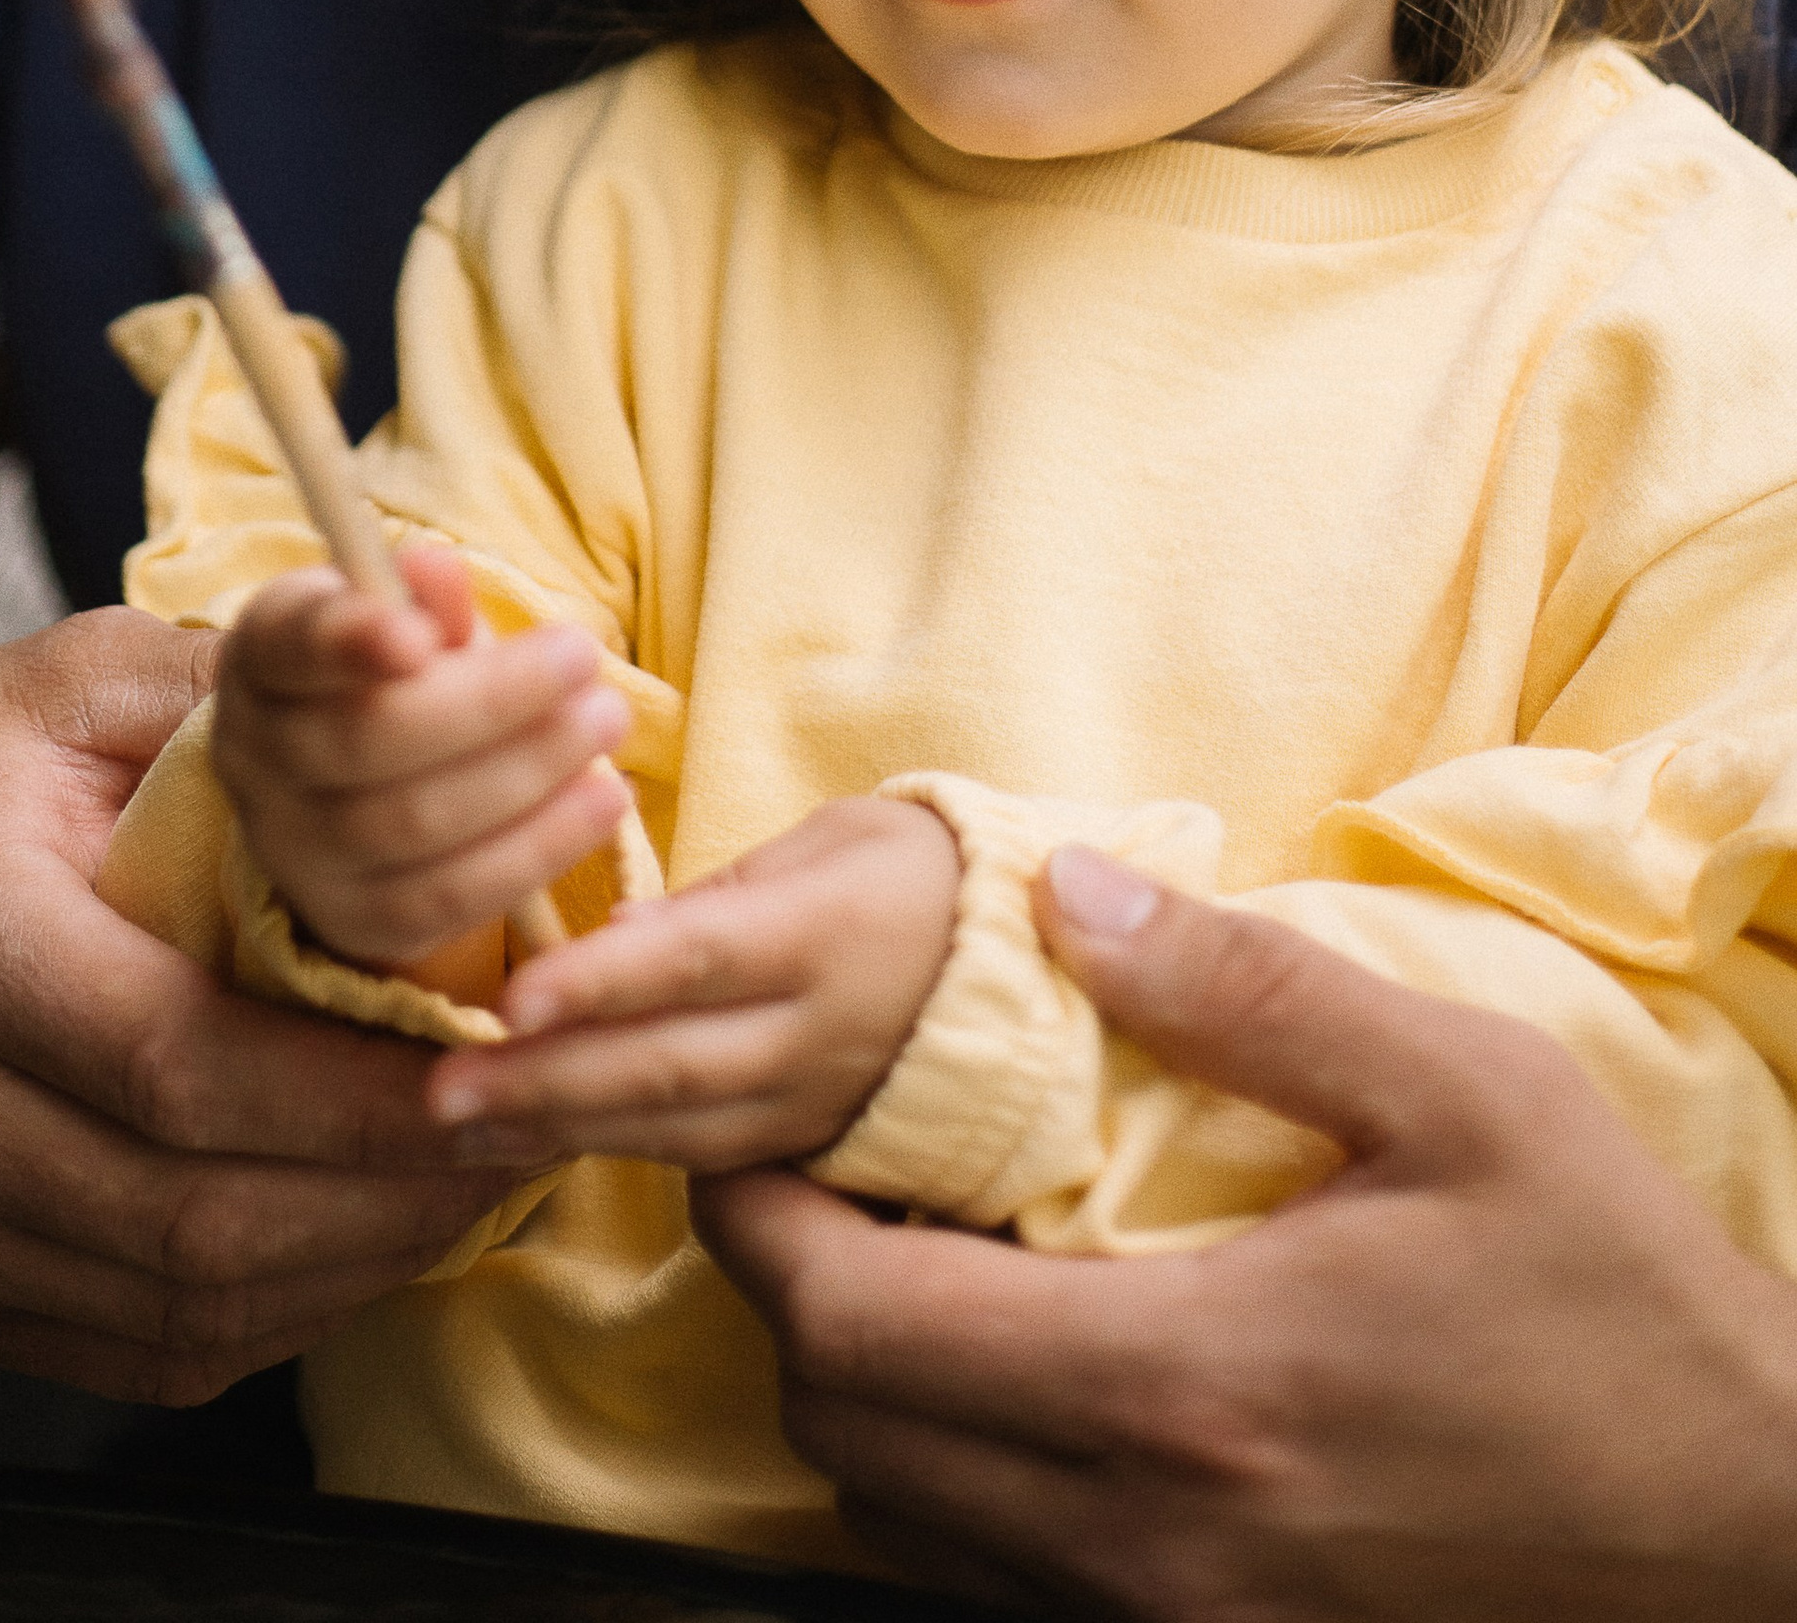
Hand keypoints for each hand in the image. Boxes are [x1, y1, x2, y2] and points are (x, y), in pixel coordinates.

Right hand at [0, 606, 518, 1401]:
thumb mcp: (66, 680)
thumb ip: (238, 682)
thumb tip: (421, 657)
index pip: (182, 1064)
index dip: (358, 1095)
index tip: (498, 1066)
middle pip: (193, 1214)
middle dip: (391, 1191)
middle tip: (528, 1127)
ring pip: (180, 1306)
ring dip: (356, 1262)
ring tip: (475, 1182)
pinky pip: (141, 1354)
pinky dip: (278, 1310)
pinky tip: (360, 1231)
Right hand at [209, 544, 630, 974]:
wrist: (352, 782)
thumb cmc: (388, 673)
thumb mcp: (399, 614)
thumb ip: (422, 597)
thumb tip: (437, 568)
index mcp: (262, 661)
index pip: (294, 647)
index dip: (351, 642)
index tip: (421, 635)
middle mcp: (255, 762)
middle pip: (368, 741)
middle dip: (490, 702)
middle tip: (583, 660)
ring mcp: (295, 853)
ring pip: (411, 825)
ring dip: (527, 775)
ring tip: (606, 725)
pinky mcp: (353, 921)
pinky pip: (446, 899)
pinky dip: (532, 851)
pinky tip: (601, 802)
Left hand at [426, 796, 958, 1172]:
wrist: (1021, 965)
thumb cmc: (905, 871)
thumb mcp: (825, 841)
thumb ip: (719, 894)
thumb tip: (619, 941)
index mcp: (820, 935)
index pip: (695, 963)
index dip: (602, 985)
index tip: (512, 1000)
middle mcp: (815, 1034)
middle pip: (668, 1068)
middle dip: (546, 1082)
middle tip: (439, 1090)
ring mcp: (811, 1103)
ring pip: (673, 1130)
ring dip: (558, 1130)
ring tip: (457, 1125)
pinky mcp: (804, 1144)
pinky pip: (700, 1159)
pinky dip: (613, 1152)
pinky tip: (531, 1145)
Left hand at [699, 850, 1796, 1619]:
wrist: (1748, 1537)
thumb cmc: (1611, 1303)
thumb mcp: (1465, 1095)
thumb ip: (1247, 991)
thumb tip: (1060, 892)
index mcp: (1183, 1385)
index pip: (855, 1323)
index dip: (755, 1220)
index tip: (748, 1125)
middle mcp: (1147, 1540)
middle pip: (841, 1430)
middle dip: (789, 1292)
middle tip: (815, 1169)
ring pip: (901, 1524)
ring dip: (867, 1391)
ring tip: (910, 1254)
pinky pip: (994, 1585)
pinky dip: (954, 1480)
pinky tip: (1014, 1370)